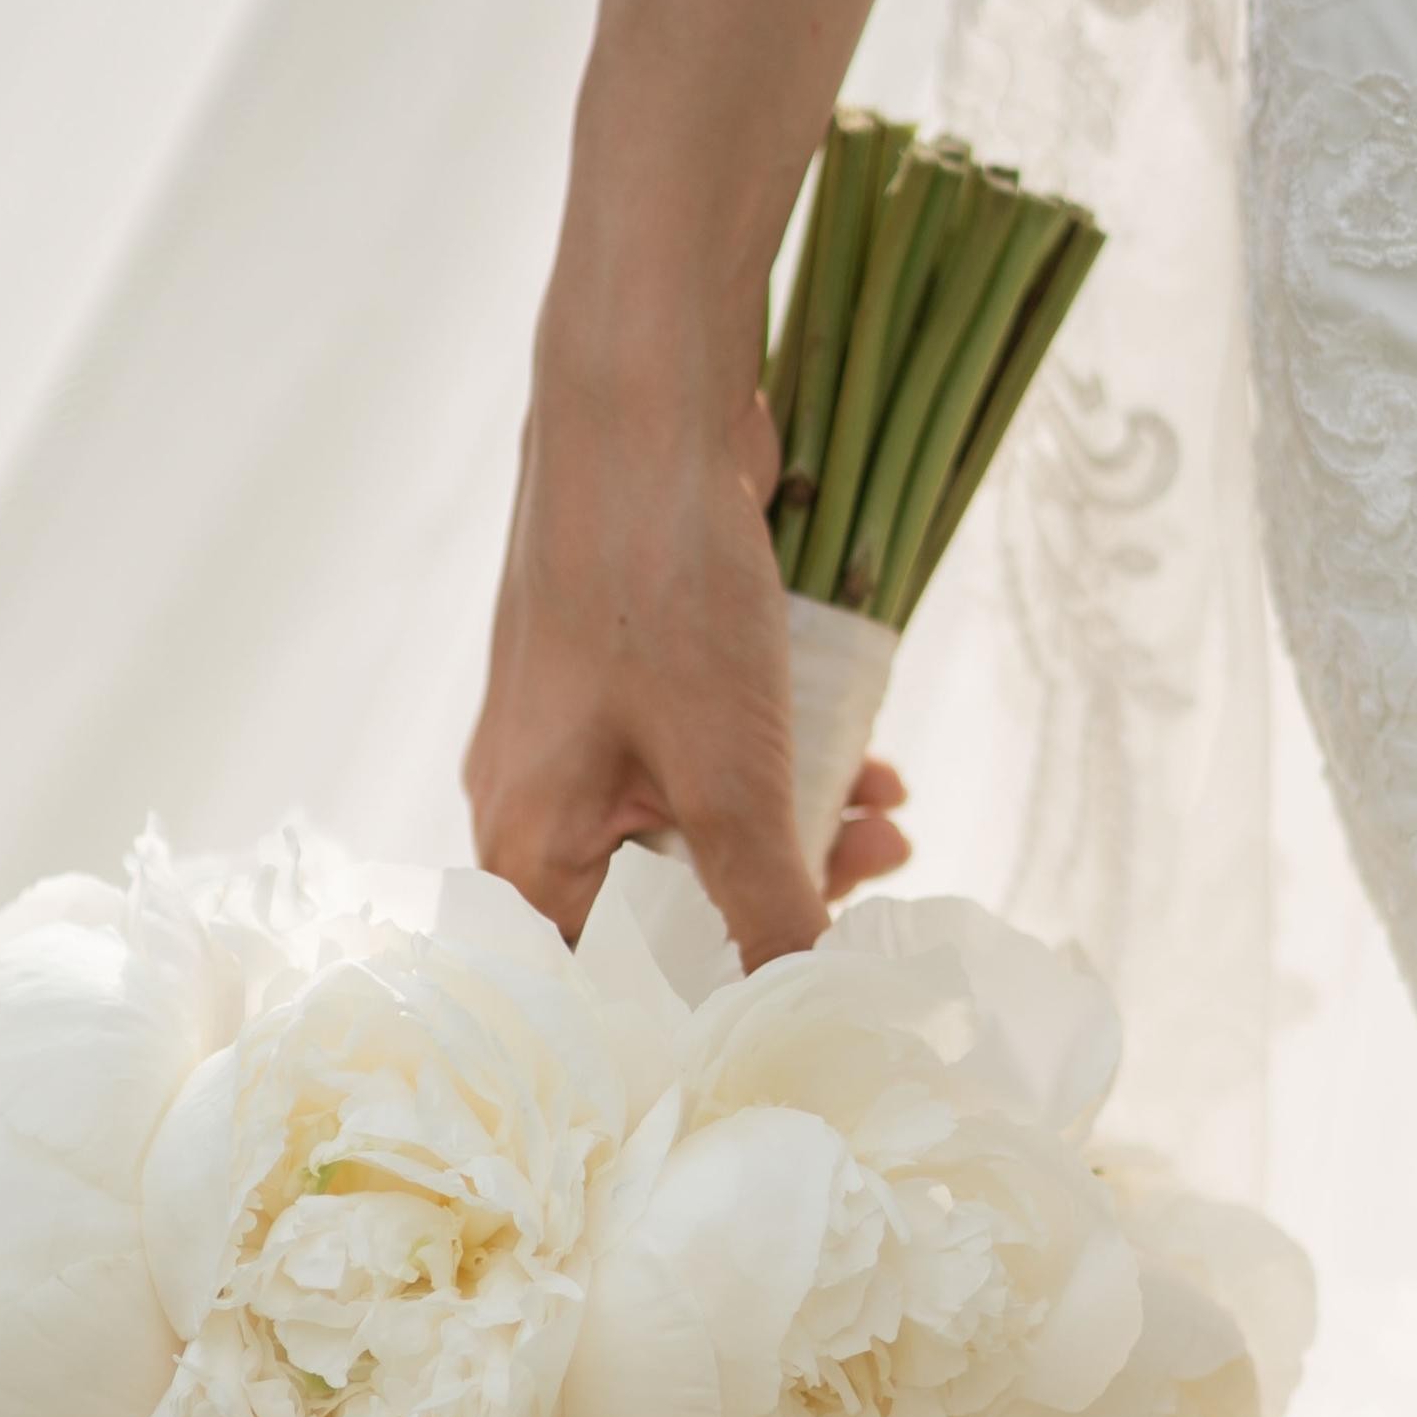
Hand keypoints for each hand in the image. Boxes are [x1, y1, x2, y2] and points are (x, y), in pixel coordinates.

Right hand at [464, 335, 912, 965]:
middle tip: (876, 881)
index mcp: (526, 844)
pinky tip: (865, 759)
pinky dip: (780, 772)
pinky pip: (702, 764)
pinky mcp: (625, 679)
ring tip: (890, 816)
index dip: (698, 1006)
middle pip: (658, 907)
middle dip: (779, 903)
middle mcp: (535, 800)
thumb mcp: (732, 774)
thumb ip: (767, 906)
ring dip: (798, 833)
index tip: (793, 1005)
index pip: (599, 985)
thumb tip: (803, 1010)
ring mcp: (577, 735)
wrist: (641, 406)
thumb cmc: (658, 589)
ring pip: (692, 830)